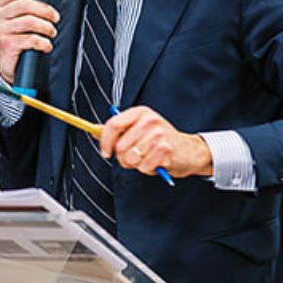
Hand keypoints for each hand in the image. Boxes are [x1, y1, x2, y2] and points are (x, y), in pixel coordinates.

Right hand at [0, 0, 58, 86]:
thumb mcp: (19, 18)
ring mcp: (0, 31)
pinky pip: (31, 39)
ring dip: (47, 27)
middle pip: (25, 4)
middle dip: (45, 10)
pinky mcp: (6, 45)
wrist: (11, 64)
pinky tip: (46, 45)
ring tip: (51, 32)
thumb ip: (28, 5)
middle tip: (55, 18)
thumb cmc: (17, 39)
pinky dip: (44, 42)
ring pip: (30, 21)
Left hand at [93, 106, 210, 179]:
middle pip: (119, 146)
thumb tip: (93, 131)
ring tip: (147, 158)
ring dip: (136, 164)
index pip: (113, 125)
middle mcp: (149, 121)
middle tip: (135, 156)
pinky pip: (143, 167)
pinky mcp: (165, 150)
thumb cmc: (161, 140)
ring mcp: (158, 135)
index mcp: (140, 112)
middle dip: (123, 157)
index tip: (106, 152)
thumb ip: (118, 130)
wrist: (188, 150)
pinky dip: (147, 169)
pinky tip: (156, 162)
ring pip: (130, 158)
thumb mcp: (139, 128)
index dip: (105, 142)